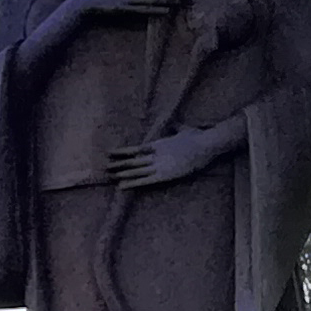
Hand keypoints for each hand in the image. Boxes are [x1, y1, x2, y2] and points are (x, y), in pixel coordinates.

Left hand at [107, 119, 241, 186]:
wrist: (206, 144)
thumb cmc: (197, 136)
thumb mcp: (183, 129)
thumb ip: (175, 127)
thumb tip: (174, 123)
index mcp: (158, 144)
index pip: (135, 149)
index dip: (122, 152)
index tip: (110, 153)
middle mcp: (155, 155)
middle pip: (132, 161)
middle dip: (119, 164)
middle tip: (104, 166)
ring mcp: (159, 165)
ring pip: (136, 171)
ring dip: (122, 174)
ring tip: (110, 176)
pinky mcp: (165, 175)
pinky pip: (145, 181)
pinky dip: (132, 184)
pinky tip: (121, 186)